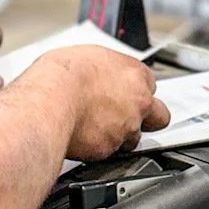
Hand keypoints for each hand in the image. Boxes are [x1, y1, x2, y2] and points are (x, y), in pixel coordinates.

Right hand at [40, 47, 170, 159]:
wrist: (49, 101)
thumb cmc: (61, 76)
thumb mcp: (86, 56)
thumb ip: (104, 69)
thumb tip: (97, 71)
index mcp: (134, 74)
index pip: (150, 84)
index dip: (136, 90)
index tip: (126, 93)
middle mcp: (138, 103)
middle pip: (159, 116)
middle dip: (147, 119)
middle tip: (127, 117)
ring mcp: (126, 128)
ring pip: (133, 139)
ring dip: (120, 135)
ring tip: (96, 127)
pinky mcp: (110, 149)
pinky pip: (108, 152)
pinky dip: (98, 147)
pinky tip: (84, 137)